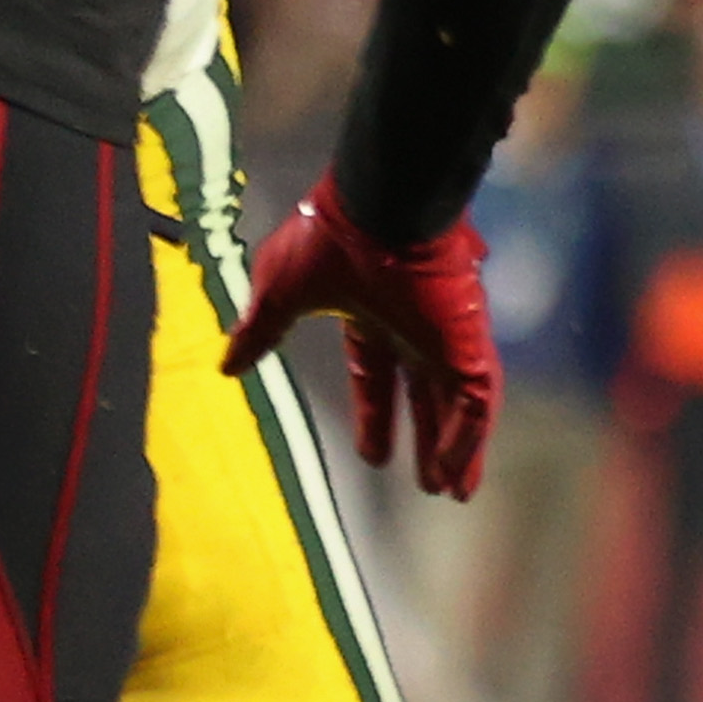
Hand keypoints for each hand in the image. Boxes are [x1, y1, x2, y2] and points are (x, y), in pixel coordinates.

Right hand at [216, 178, 501, 499]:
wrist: (378, 210)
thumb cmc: (325, 244)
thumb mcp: (278, 295)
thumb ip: (259, 332)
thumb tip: (226, 366)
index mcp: (371, 315)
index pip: (376, 375)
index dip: (375, 416)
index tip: (373, 458)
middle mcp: (413, 328)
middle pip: (423, 397)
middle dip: (426, 441)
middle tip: (429, 487)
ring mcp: (444, 336)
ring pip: (457, 405)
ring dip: (456, 450)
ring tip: (452, 491)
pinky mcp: (468, 341)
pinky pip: (476, 402)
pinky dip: (469, 438)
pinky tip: (459, 470)